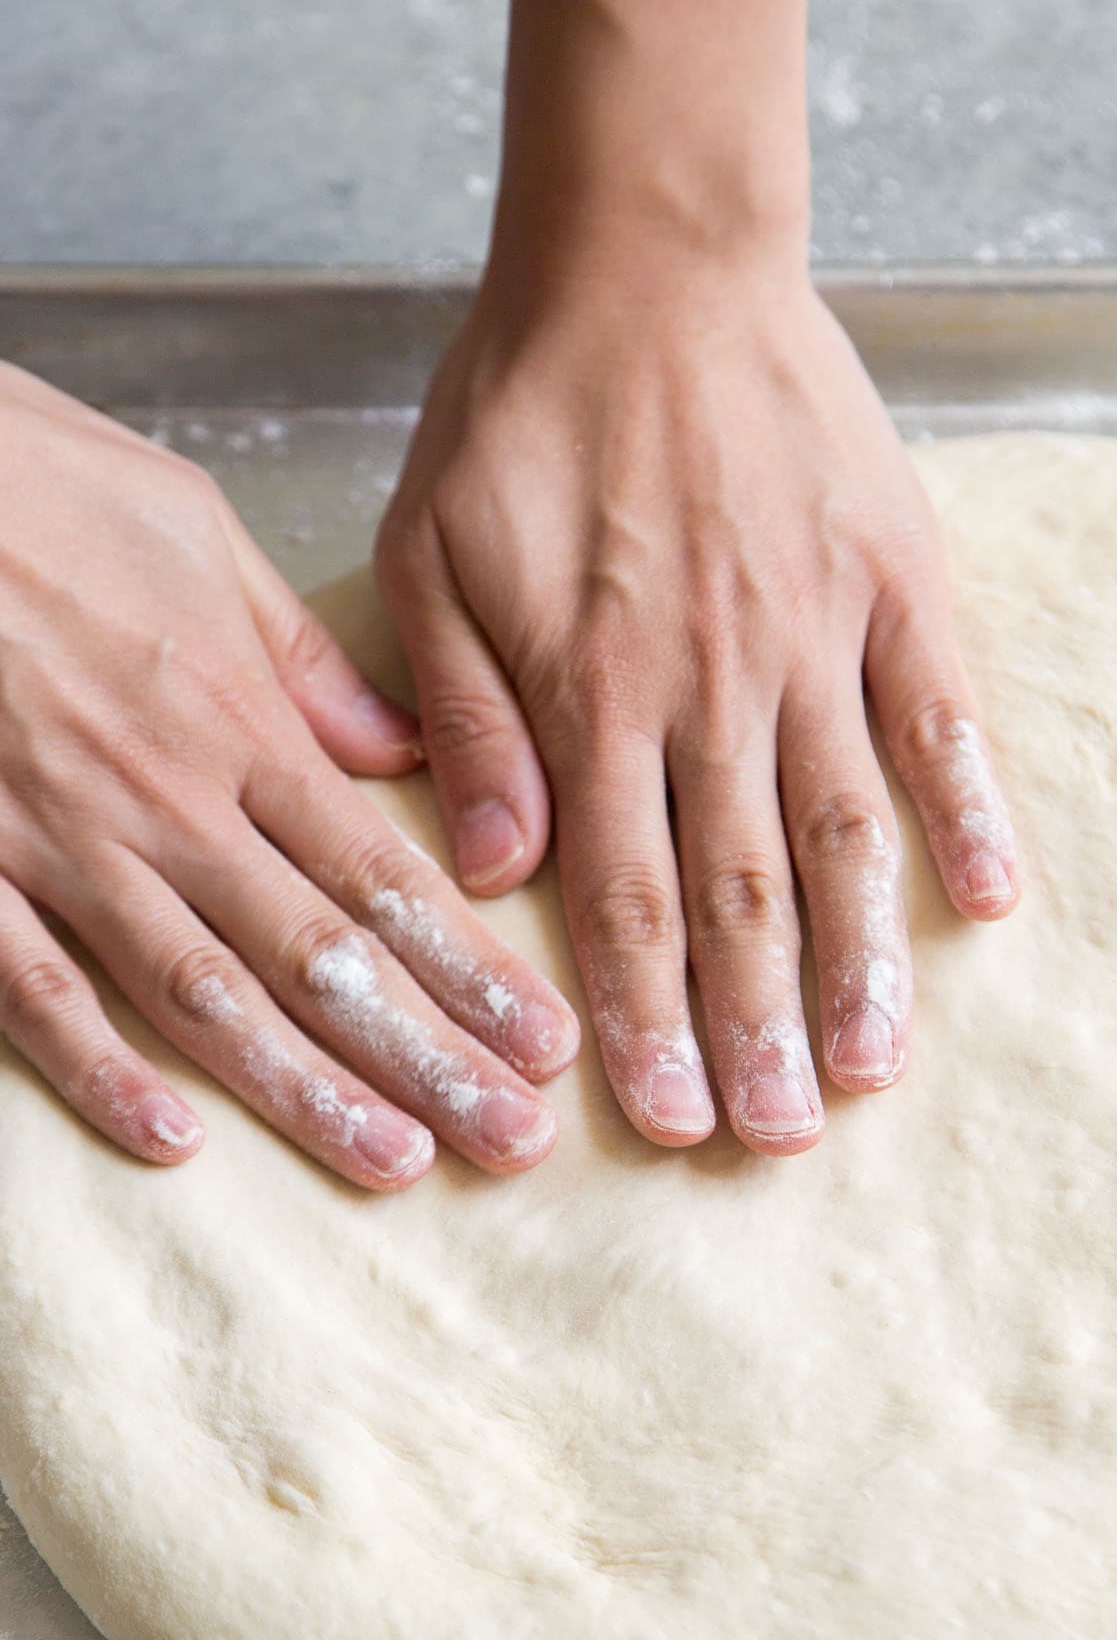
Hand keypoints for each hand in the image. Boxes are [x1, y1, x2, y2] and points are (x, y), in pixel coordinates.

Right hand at [0, 364, 577, 1187]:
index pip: (383, 876)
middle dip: (426, 1057)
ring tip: (392, 1161)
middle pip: (322, 959)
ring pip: (203, 996)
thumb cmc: (30, 478)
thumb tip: (397, 745)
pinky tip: (173, 1139)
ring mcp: (61, 844)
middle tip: (509, 1138)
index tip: (542, 1040)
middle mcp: (166, 800)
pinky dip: (99, 1072)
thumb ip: (299, 655)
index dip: (471, 970)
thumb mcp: (192, 527)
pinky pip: (35, 992)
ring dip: (303, 1089)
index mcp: (237, 720)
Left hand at [376, 251, 1018, 1156]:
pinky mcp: (894, 580)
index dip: (648, 1018)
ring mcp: (816, 634)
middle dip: (754, 1032)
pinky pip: (941, 716)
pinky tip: (992, 903)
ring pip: (844, 832)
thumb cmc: (524, 406)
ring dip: (859, 963)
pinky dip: (971, 810)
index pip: (623, 894)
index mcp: (594, 690)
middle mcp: (712, 684)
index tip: (669, 1121)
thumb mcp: (430, 548)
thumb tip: (496, 868)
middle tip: (774, 1140)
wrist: (650, 256)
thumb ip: (465, 713)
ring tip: (871, 1071)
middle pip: (740, 894)